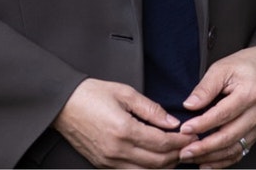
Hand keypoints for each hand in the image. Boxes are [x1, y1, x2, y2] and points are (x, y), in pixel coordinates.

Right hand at [52, 78, 193, 168]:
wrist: (63, 105)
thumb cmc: (91, 95)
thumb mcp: (126, 93)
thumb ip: (152, 110)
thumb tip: (172, 122)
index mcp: (123, 130)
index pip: (161, 142)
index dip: (181, 141)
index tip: (192, 135)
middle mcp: (116, 150)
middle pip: (156, 162)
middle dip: (177, 155)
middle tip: (189, 146)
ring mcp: (108, 160)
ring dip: (163, 166)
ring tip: (176, 155)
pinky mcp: (102, 165)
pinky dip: (146, 169)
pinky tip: (155, 161)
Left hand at [178, 46, 255, 166]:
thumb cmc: (244, 66)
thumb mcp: (222, 68)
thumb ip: (205, 87)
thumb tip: (189, 106)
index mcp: (250, 93)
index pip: (223, 114)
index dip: (202, 125)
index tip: (184, 130)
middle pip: (229, 136)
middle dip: (204, 147)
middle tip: (183, 152)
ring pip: (234, 148)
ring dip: (210, 156)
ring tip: (190, 157)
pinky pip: (240, 151)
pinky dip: (222, 161)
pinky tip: (206, 162)